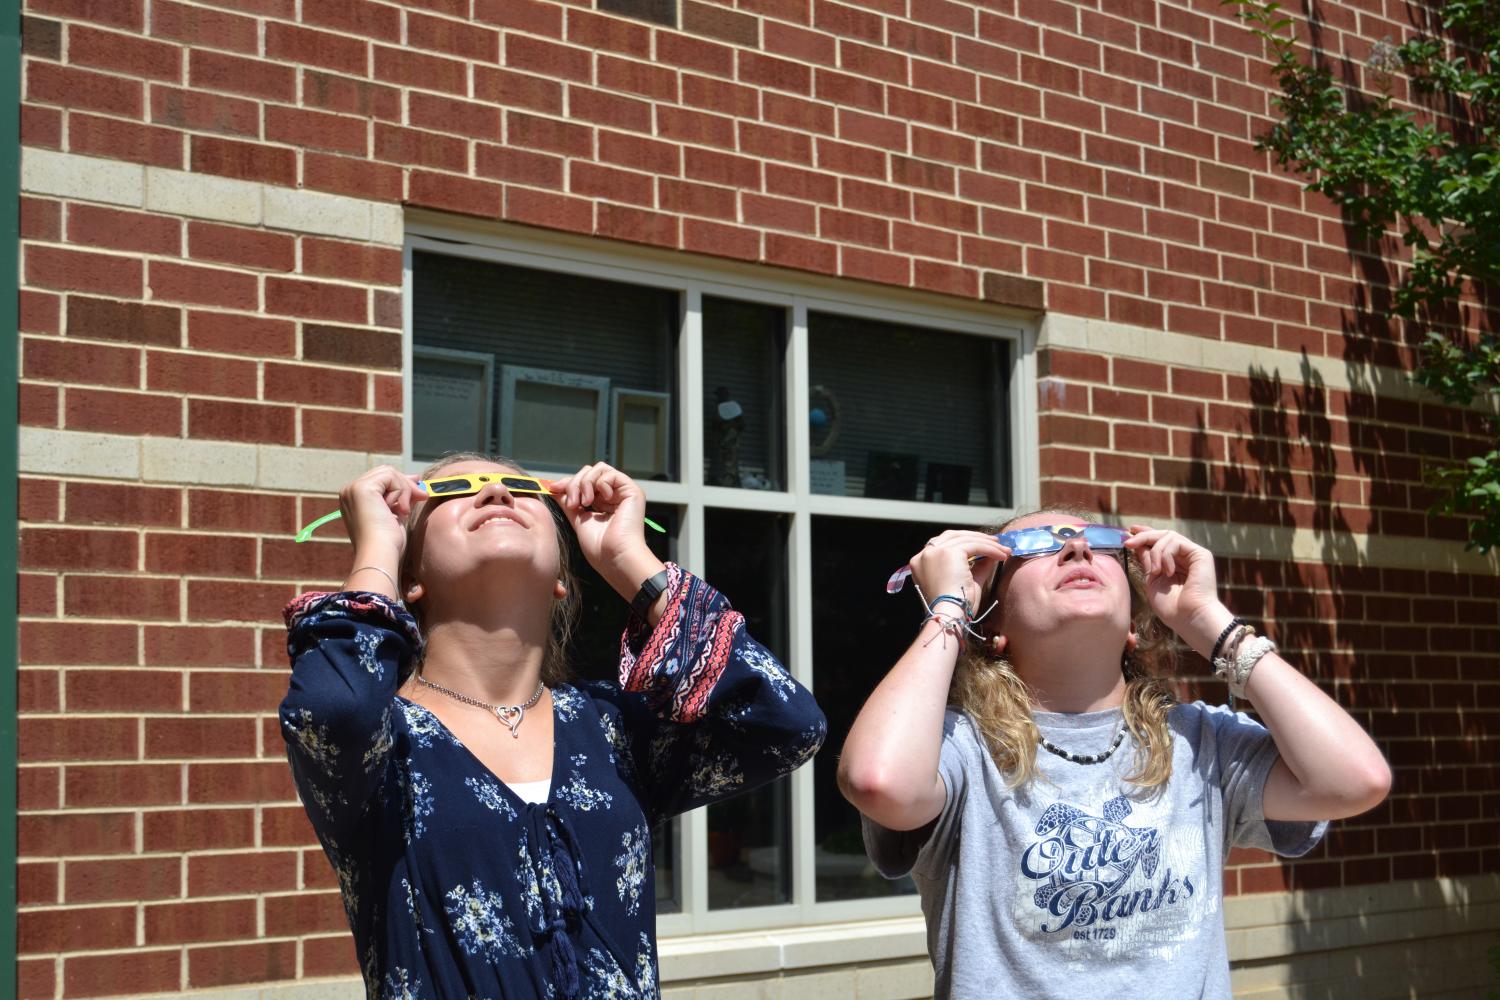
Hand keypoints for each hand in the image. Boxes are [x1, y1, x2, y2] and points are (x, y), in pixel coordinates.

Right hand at [339, 465, 425, 560]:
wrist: (380, 553)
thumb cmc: (388, 542)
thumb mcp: (397, 514)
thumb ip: (402, 496)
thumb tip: (415, 478)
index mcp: (354, 499)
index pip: (381, 480)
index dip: (402, 484)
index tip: (419, 492)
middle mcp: (349, 491)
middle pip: (385, 473)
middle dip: (406, 484)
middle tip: (422, 496)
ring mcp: (353, 489)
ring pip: (389, 473)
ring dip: (404, 490)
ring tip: (405, 511)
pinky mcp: (361, 488)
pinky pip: (390, 476)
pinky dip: (401, 491)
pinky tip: (400, 510)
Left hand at [553, 463, 659, 590]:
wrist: (615, 557)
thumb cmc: (600, 548)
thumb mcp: (578, 520)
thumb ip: (568, 502)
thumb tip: (554, 488)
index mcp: (602, 503)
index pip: (583, 482)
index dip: (568, 483)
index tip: (553, 488)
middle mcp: (613, 495)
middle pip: (589, 472)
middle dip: (575, 484)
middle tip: (573, 503)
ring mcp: (623, 492)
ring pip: (599, 469)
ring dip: (586, 483)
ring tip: (585, 503)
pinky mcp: (632, 490)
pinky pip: (610, 474)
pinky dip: (600, 484)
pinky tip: (600, 500)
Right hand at [906, 530, 1010, 614]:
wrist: (949, 616)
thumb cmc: (955, 608)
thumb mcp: (965, 583)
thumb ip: (976, 568)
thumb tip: (989, 556)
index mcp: (920, 563)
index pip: (943, 544)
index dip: (964, 542)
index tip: (982, 545)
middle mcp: (924, 554)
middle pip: (953, 536)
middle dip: (976, 538)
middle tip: (996, 543)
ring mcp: (935, 552)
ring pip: (966, 539)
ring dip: (987, 543)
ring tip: (1003, 550)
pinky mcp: (948, 552)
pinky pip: (974, 545)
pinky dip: (990, 549)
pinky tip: (1001, 555)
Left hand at [1124, 526, 1231, 654]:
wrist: (1189, 617)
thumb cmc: (1171, 607)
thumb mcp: (1152, 580)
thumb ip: (1147, 562)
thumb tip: (1138, 544)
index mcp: (1174, 564)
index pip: (1160, 542)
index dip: (1145, 534)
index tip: (1130, 530)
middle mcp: (1184, 557)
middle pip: (1163, 535)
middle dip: (1144, 536)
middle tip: (1128, 542)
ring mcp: (1193, 554)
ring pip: (1168, 536)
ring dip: (1155, 552)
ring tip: (1155, 571)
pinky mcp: (1201, 554)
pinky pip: (1176, 542)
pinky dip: (1166, 554)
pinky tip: (1166, 571)